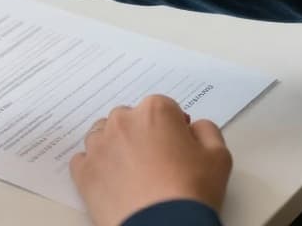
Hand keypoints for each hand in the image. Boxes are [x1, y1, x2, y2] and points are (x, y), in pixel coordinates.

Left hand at [71, 96, 233, 225]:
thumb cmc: (190, 192)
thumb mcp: (218, 157)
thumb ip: (206, 130)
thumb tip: (194, 127)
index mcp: (154, 111)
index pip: (164, 108)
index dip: (173, 128)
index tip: (178, 146)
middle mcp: (122, 121)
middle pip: (132, 119)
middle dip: (143, 135)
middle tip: (158, 162)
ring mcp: (98, 145)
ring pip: (105, 136)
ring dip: (117, 147)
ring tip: (135, 174)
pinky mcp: (83, 170)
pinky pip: (86, 160)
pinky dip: (97, 167)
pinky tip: (113, 182)